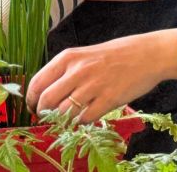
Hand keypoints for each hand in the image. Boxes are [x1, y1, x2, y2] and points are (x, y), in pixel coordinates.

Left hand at [25, 29, 176, 123]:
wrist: (145, 55)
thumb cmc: (113, 55)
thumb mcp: (83, 56)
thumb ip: (64, 72)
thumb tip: (44, 93)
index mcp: (67, 58)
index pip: (37, 82)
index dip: (31, 100)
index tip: (33, 108)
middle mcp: (77, 71)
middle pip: (47, 100)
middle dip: (43, 114)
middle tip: (46, 118)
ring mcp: (93, 85)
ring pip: (64, 112)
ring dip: (62, 120)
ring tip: (67, 119)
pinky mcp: (108, 99)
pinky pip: (86, 118)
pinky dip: (82, 122)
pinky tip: (85, 117)